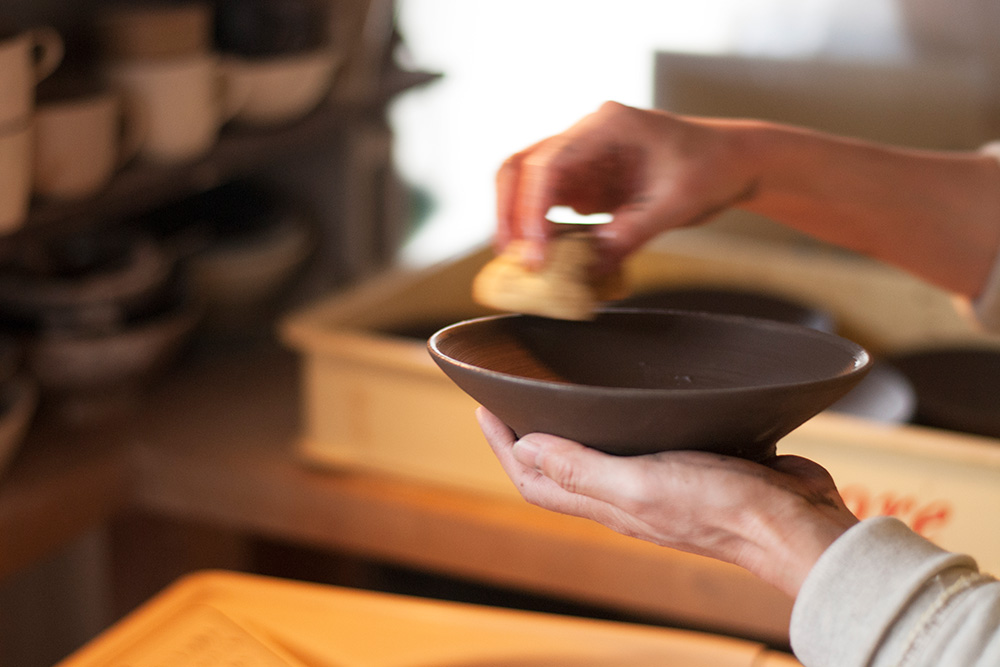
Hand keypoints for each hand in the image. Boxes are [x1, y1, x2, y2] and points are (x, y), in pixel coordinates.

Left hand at [477, 407, 857, 597]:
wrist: (795, 527)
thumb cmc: (722, 508)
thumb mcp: (642, 485)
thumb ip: (583, 469)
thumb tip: (525, 449)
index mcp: (607, 502)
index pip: (536, 479)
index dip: (505, 448)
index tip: (486, 408)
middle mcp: (626, 496)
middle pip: (560, 470)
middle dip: (529, 437)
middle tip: (512, 399)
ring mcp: (659, 483)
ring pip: (599, 457)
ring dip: (571, 431)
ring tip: (558, 397)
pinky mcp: (693, 466)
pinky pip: (642, 446)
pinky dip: (621, 426)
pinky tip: (630, 406)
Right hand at [495, 101, 756, 270]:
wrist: (731, 163)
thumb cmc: (710, 168)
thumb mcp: (675, 204)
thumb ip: (629, 234)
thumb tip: (587, 269)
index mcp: (606, 126)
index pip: (548, 163)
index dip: (532, 209)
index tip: (535, 252)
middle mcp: (584, 137)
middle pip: (521, 166)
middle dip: (510, 212)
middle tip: (511, 257)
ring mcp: (582, 160)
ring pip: (526, 184)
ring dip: (518, 221)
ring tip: (522, 262)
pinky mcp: (585, 183)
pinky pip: (548, 206)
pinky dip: (540, 232)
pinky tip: (546, 260)